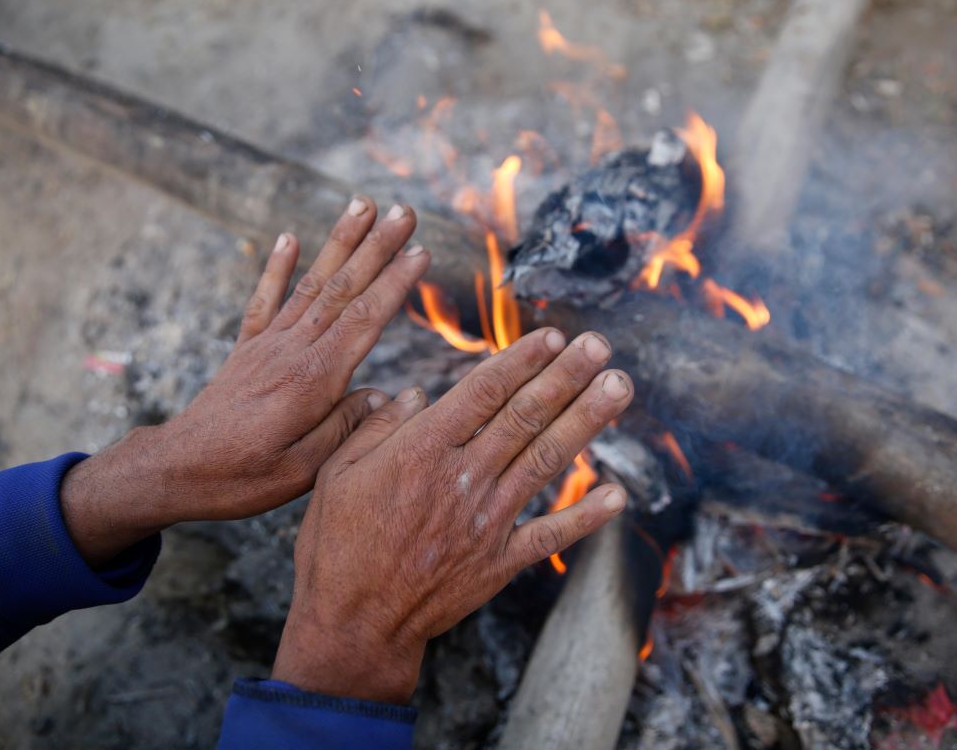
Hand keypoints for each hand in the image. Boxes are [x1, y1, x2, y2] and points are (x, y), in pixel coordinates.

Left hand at [61, 197, 430, 563]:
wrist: (175, 471)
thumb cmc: (242, 477)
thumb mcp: (304, 471)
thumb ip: (346, 428)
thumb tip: (385, 396)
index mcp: (313, 380)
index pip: (364, 320)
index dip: (395, 284)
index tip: (421, 251)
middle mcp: (292, 351)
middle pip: (343, 288)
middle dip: (377, 246)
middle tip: (404, 211)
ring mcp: (267, 345)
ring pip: (312, 284)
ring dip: (340, 242)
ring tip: (362, 204)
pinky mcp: (247, 350)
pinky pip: (264, 299)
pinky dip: (277, 266)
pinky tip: (290, 237)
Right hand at [271, 328, 633, 702]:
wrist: (354, 622)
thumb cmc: (337, 544)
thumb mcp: (337, 473)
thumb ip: (377, 427)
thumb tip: (414, 392)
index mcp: (422, 450)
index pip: (483, 391)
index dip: (522, 360)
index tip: (551, 335)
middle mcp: (463, 478)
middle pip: (525, 415)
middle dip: (566, 376)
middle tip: (600, 345)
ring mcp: (488, 520)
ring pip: (546, 460)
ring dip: (586, 421)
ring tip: (619, 387)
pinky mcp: (500, 561)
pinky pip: (552, 534)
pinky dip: (586, 515)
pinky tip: (618, 493)